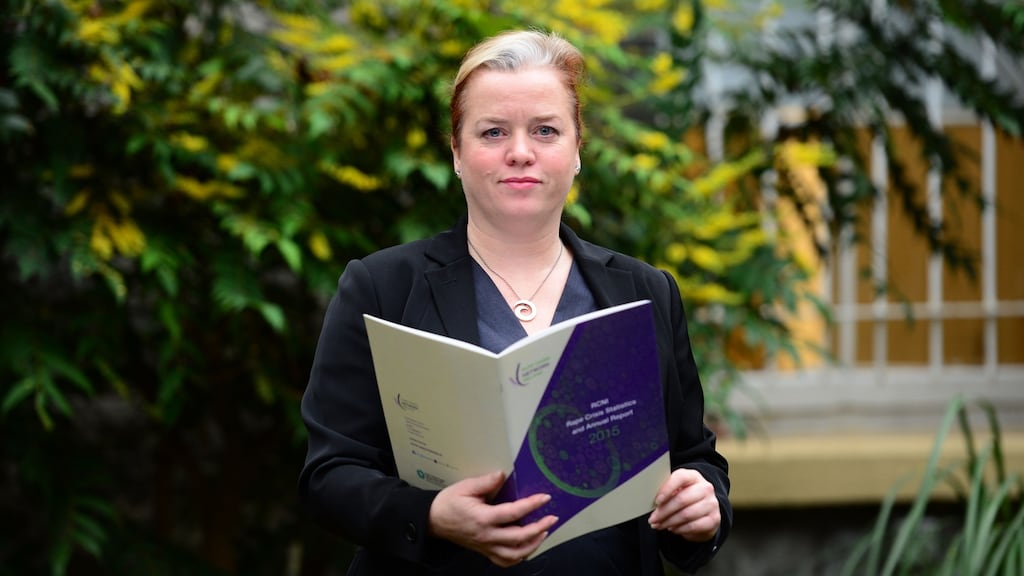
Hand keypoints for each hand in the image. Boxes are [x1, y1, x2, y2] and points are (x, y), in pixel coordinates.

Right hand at [428, 471, 558, 566]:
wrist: (433, 521)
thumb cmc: (449, 503)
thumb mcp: (464, 487)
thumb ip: (485, 482)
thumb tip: (502, 474)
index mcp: (482, 518)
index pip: (513, 512)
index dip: (531, 505)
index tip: (545, 497)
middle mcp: (486, 536)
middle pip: (519, 537)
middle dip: (539, 527)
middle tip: (552, 518)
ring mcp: (486, 546)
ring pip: (515, 554)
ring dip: (533, 544)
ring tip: (545, 532)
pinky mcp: (484, 552)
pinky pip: (505, 561)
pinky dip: (520, 557)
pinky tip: (528, 547)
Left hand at [648, 468, 719, 541]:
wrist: (705, 512)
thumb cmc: (686, 499)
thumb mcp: (677, 490)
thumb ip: (667, 492)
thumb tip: (651, 502)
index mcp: (694, 476)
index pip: (680, 477)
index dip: (667, 489)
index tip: (656, 501)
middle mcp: (705, 488)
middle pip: (681, 499)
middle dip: (664, 511)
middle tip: (652, 519)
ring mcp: (712, 504)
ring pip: (686, 514)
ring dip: (669, 522)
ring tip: (659, 525)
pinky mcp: (714, 519)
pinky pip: (693, 526)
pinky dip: (680, 529)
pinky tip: (672, 529)